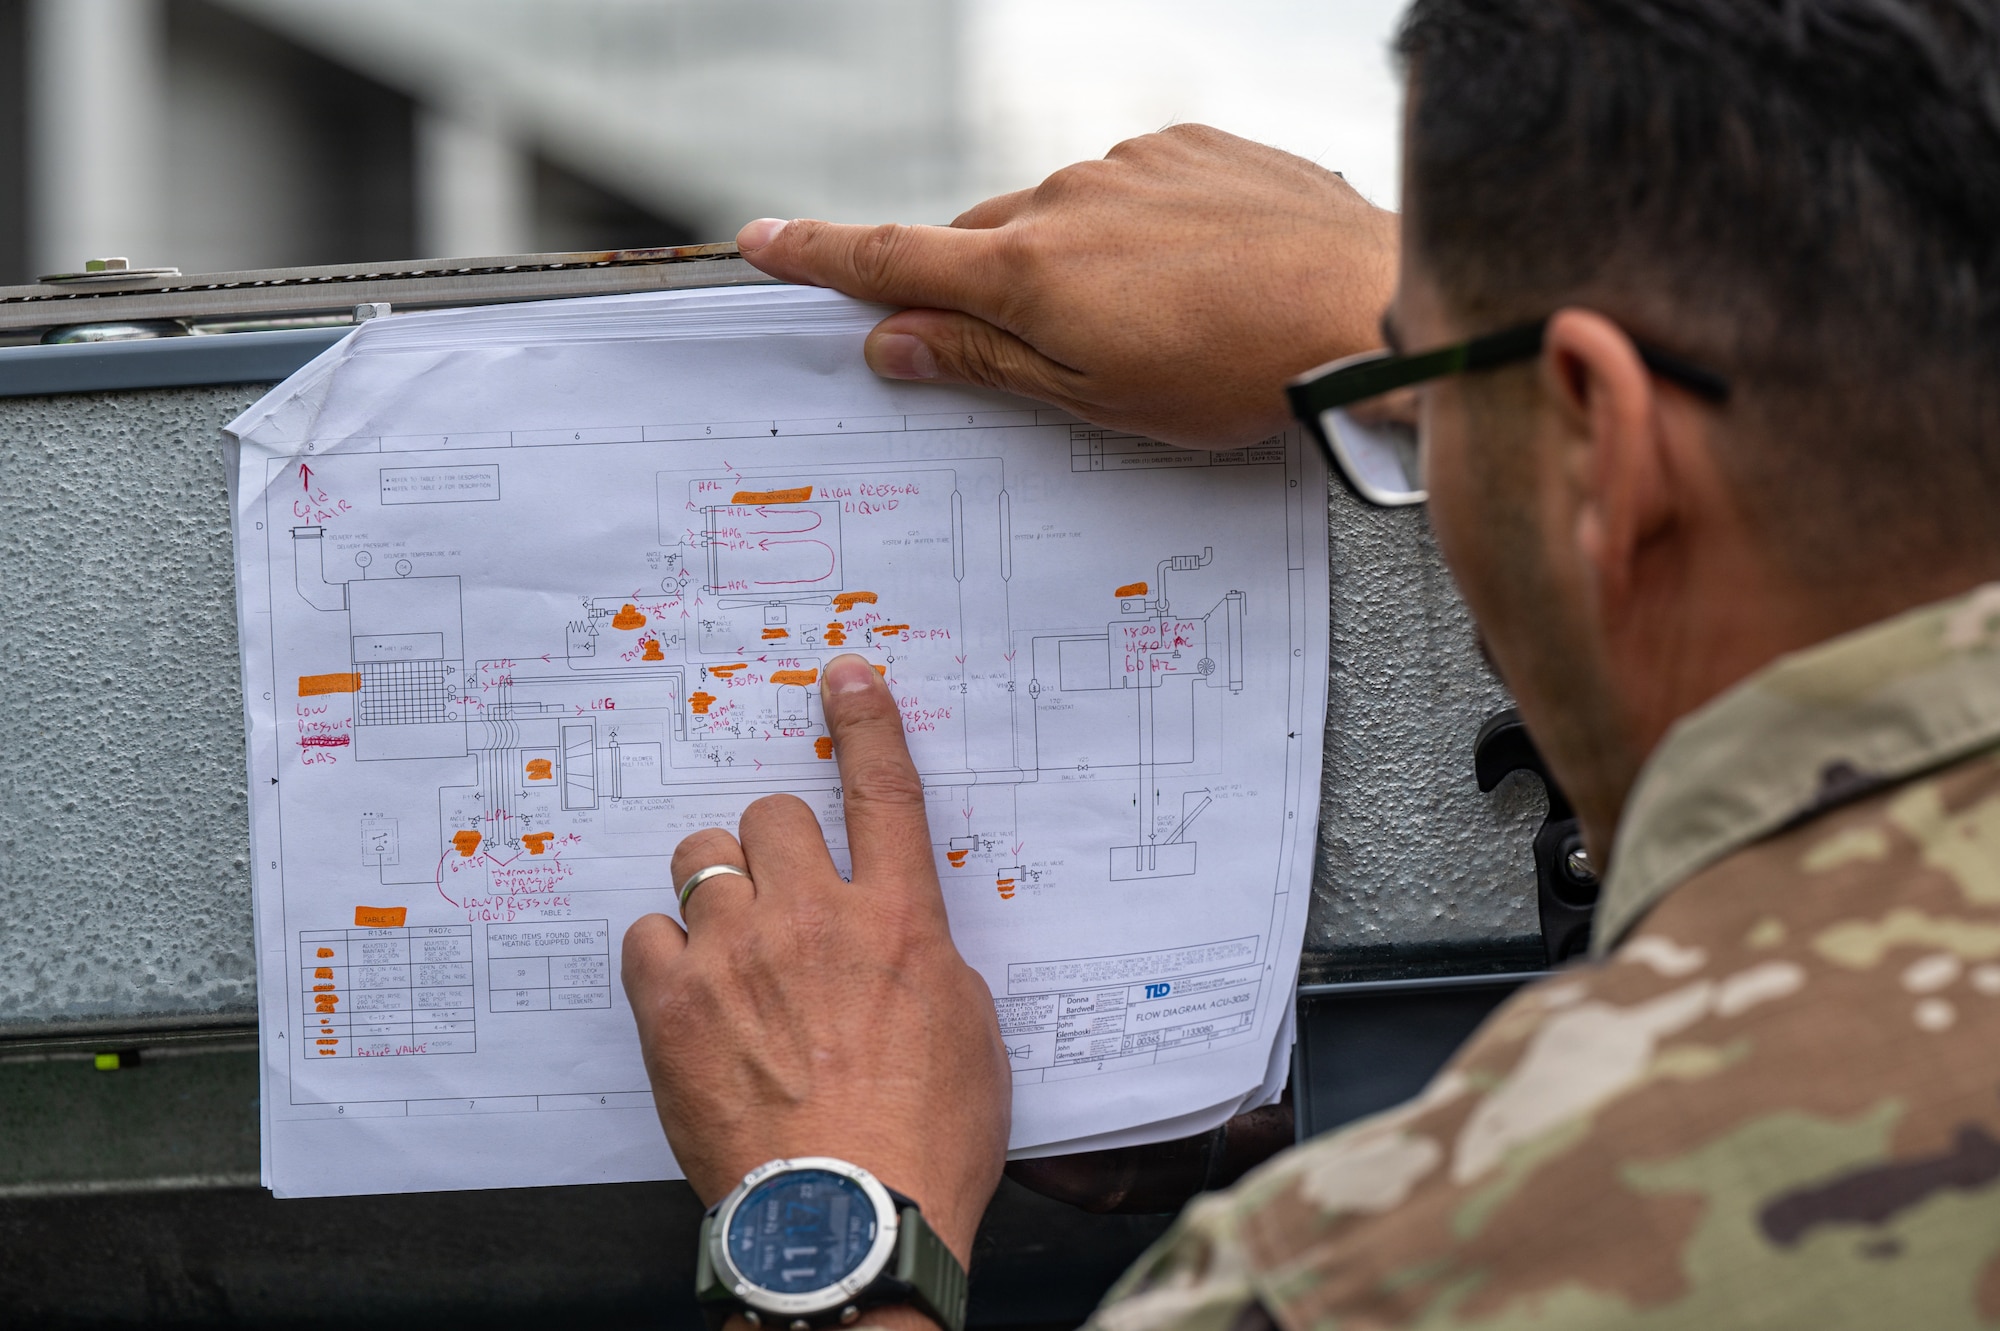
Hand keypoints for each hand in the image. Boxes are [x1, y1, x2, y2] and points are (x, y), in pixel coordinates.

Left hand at [621, 654, 1010, 1264]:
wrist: (848, 1223)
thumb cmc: (921, 1144)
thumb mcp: (965, 1032)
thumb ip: (923, 957)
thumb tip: (893, 935)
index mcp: (899, 921)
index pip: (883, 791)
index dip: (866, 722)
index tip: (846, 676)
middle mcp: (813, 918)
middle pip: (771, 815)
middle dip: (774, 844)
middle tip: (779, 898)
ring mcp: (735, 955)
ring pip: (702, 859)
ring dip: (716, 891)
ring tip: (730, 952)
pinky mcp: (671, 1004)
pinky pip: (648, 933)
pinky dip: (667, 955)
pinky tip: (691, 997)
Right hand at [735, 123, 1398, 448]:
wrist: (1366, 307)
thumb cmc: (1234, 374)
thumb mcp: (1094, 400)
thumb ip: (987, 361)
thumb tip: (896, 342)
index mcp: (1026, 270)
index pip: (891, 259)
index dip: (818, 255)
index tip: (761, 243)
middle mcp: (1065, 197)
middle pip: (980, 238)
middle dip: (987, 285)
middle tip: (1041, 346)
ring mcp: (1131, 162)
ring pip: (1061, 211)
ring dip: (1075, 258)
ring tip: (1154, 320)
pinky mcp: (1193, 143)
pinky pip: (1133, 184)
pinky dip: (1139, 226)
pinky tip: (1196, 273)